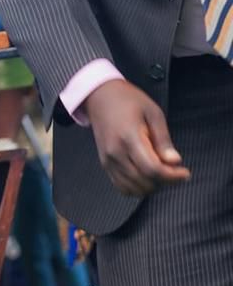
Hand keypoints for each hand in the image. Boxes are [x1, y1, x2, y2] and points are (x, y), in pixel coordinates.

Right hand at [83, 79, 189, 196]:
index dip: (172, 176)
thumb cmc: (128, 101)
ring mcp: (108, 160)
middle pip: (144, 181)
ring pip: (133, 188)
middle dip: (165, 182)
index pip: (152, 169)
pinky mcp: (105, 164)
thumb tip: (174, 161)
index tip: (185, 173)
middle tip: (175, 171)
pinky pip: (122, 187)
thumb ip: (163, 140)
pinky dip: (137, 188)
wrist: (100, 97)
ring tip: (162, 173)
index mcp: (129, 137)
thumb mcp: (153, 113)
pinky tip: (147, 177)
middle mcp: (116, 153)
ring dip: (152, 186)